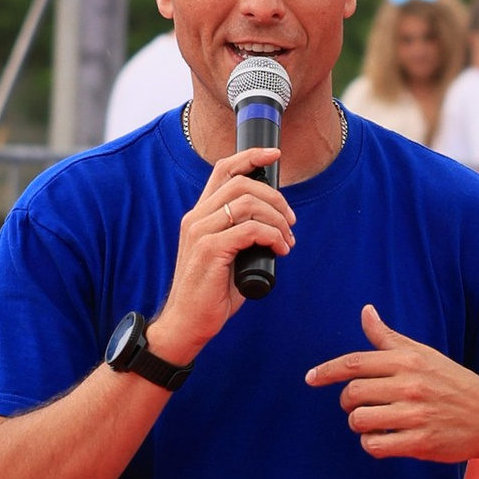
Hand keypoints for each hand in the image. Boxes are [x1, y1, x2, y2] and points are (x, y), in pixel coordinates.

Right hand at [150, 145, 293, 359]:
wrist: (188, 322)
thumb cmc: (211, 293)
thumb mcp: (229, 255)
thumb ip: (244, 235)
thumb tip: (276, 226)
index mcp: (200, 215)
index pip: (223, 170)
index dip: (250, 156)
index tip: (274, 155)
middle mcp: (196, 218)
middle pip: (241, 183)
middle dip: (275, 197)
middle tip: (290, 221)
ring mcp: (200, 232)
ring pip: (246, 203)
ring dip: (276, 218)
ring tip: (286, 239)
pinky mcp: (209, 250)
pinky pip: (249, 230)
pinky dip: (271, 236)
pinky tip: (280, 249)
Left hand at [304, 303, 478, 463]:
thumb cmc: (451, 382)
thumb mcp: (422, 354)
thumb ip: (389, 337)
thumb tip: (365, 312)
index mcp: (408, 361)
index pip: (355, 363)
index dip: (326, 371)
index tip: (310, 378)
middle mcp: (411, 385)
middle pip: (352, 393)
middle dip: (346, 402)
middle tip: (356, 405)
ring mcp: (416, 415)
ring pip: (360, 420)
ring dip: (359, 424)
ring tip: (373, 422)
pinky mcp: (420, 443)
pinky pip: (376, 445)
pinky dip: (372, 443)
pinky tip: (384, 438)